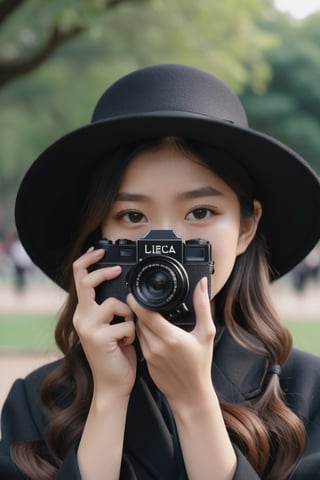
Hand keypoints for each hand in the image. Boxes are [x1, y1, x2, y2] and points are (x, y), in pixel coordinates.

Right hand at [72, 248, 136, 399]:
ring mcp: (87, 328)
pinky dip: (132, 333)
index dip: (88, 261)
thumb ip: (112, 307)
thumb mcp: (112, 326)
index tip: (99, 250)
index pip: (79, 279)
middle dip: (104, 272)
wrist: (114, 384)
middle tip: (118, 270)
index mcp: (84, 312)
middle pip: (87, 282)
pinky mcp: (98, 338)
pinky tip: (127, 345)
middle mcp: (81, 317)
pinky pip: (125, 324)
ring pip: (113, 303)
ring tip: (128, 331)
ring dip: (129, 315)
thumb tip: (126, 289)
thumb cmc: (117, 354)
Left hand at [127, 277, 214, 410]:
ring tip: (148, 314)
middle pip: (139, 319)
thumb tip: (202, 284)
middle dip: (139, 309)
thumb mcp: (206, 333)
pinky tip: (152, 331)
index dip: (137, 301)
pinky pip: (140, 341)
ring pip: (138, 330)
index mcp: (170, 337)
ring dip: (140, 321)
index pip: (145, 313)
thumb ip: (202, 306)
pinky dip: (143, 333)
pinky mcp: (145, 361)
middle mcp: (156, 345)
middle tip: (143, 300)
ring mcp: (148, 354)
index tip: (135, 292)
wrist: (190, 395)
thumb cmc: (200, 365)